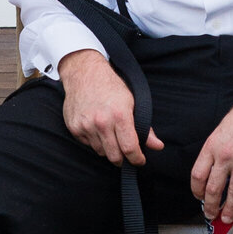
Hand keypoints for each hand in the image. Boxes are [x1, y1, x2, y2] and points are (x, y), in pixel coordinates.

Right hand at [60, 48, 163, 167]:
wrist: (84, 72)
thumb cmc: (111, 86)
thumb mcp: (132, 102)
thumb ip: (144, 127)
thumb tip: (158, 146)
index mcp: (119, 115)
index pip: (130, 148)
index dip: (137, 159)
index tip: (139, 161)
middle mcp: (101, 122)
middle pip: (114, 156)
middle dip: (123, 159)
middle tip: (126, 153)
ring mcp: (86, 125)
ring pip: (101, 152)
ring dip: (108, 148)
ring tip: (110, 134)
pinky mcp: (74, 127)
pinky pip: (88, 144)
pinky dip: (94, 141)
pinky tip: (96, 128)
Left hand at [191, 89, 232, 224]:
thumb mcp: (220, 131)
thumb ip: (214, 152)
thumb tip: (211, 173)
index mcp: (212, 146)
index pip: (198, 175)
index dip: (196, 190)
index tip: (199, 197)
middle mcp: (225, 155)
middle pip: (213, 188)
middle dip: (211, 206)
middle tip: (210, 214)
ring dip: (229, 209)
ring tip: (226, 217)